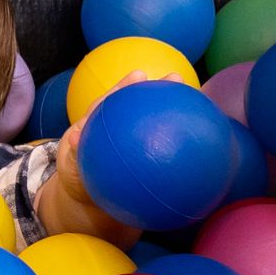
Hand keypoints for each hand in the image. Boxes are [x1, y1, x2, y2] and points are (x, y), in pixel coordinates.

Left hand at [37, 70, 179, 245]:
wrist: (89, 199)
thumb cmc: (80, 179)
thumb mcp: (73, 167)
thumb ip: (74, 153)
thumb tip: (73, 139)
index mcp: (100, 125)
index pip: (114, 101)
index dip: (125, 87)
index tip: (139, 75)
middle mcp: (120, 127)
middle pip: (138, 105)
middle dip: (156, 90)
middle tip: (175, 78)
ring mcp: (134, 140)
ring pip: (152, 120)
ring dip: (171, 108)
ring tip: (192, 95)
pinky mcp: (145, 156)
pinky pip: (165, 145)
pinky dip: (180, 138)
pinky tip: (202, 133)